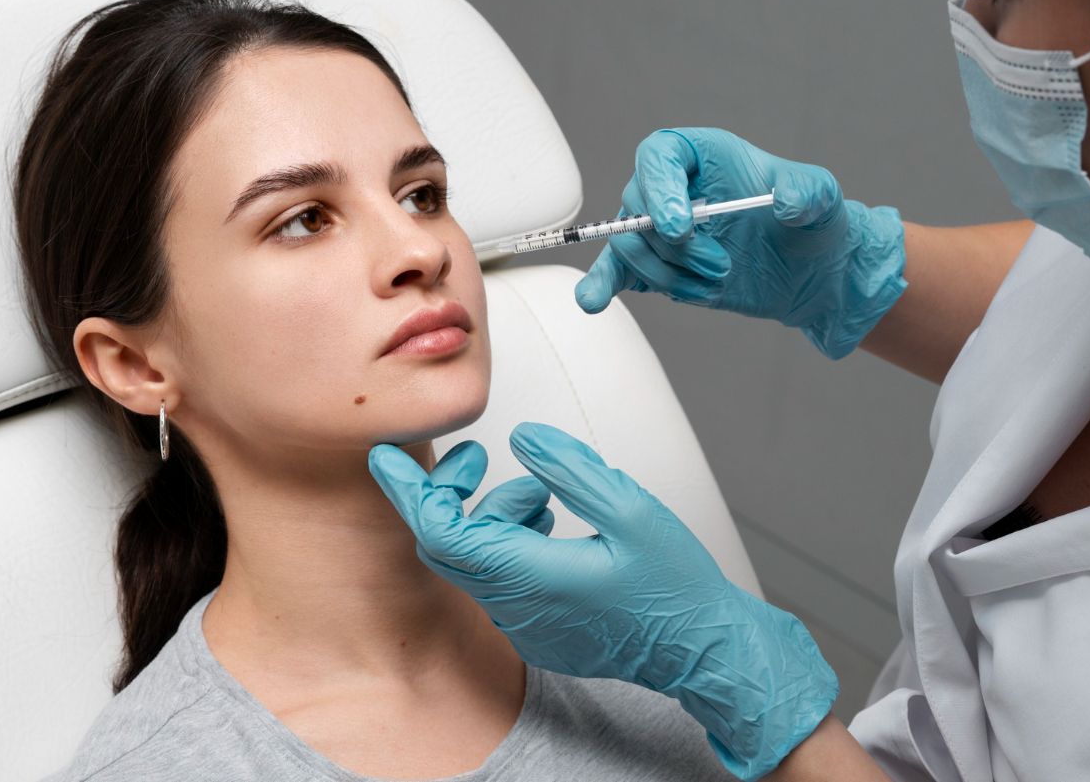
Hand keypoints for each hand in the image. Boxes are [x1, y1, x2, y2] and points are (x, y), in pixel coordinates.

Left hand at [369, 422, 837, 781]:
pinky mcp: (539, 633)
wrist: (703, 650)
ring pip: (476, 560)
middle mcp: (517, 605)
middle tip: (472, 457)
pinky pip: (500, 582)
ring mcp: (525, 625)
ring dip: (492, 517)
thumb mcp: (630, 507)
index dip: (408, 488)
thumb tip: (522, 439)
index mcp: (530, 573)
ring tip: (540, 496)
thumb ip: (569, 468)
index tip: (386, 455)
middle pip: (446, 544)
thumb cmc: (675, 587)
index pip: (439, 529)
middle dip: (451, 494)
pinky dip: (508, 544)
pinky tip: (546, 525)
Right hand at [574, 127, 907, 358]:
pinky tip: (593, 300)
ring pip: (631, 246)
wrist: (809, 272)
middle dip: (675, 246)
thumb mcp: (821, 198)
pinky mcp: (655, 266)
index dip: (659, 188)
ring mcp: (658, 229)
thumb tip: (782, 203)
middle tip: (721, 265)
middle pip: (638, 206)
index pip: (658, 156)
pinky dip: (603, 285)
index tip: (679, 227)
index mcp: (701, 156)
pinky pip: (616, 272)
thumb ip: (806, 193)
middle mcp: (671, 187)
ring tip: (716, 282)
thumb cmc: (811, 222)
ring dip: (670, 273)